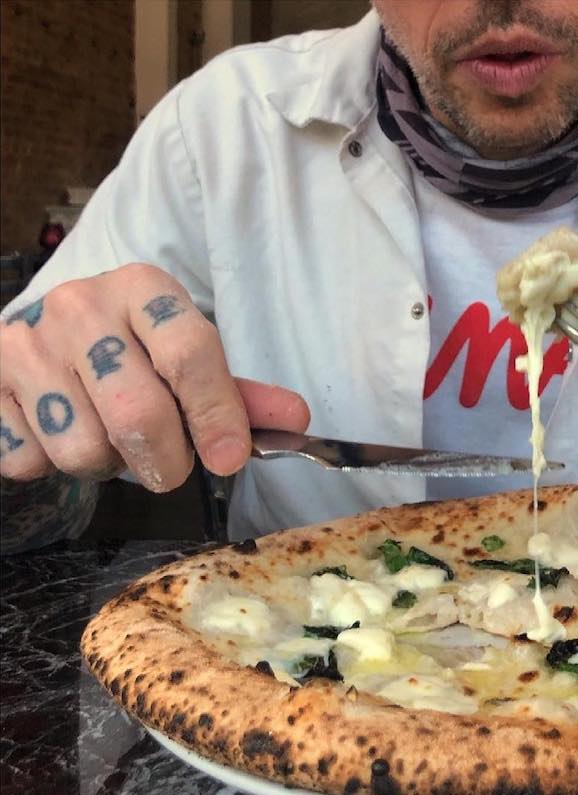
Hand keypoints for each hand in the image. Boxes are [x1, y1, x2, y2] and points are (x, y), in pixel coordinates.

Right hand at [0, 264, 309, 491]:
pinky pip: (28, 458)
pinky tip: (59, 432)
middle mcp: (81, 305)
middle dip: (165, 461)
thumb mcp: (189, 360)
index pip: (190, 354)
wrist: (44, 335)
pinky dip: (51, 466)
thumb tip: (295, 422)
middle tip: (169, 466)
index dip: (217, 414)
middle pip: (139, 413)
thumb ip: (240, 395)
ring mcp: (26, 341)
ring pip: (82, 448)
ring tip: (108, 437)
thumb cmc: (133, 353)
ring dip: (106, 466)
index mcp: (144, 289)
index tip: (230, 458)